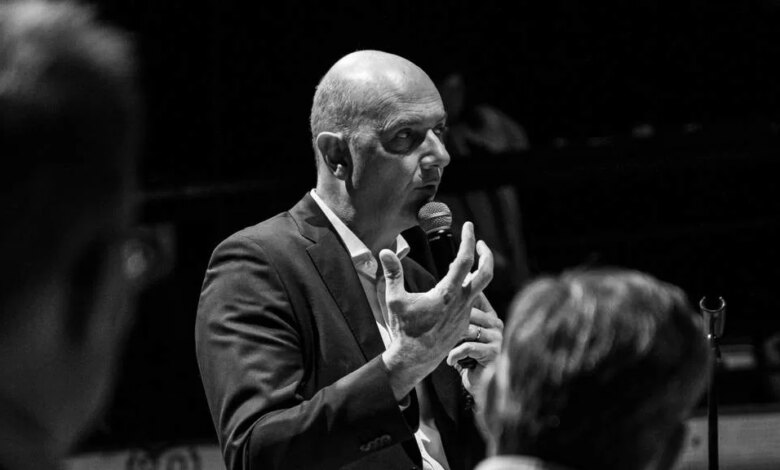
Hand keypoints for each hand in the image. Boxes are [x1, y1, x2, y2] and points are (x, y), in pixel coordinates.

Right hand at [380, 222, 493, 399]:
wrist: (414, 359)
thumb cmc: (404, 330)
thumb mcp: (395, 300)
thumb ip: (392, 274)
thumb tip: (385, 252)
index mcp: (447, 294)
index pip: (465, 260)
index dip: (468, 239)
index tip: (468, 226)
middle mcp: (462, 303)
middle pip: (486, 273)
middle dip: (486, 254)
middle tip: (479, 241)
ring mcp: (465, 314)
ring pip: (481, 287)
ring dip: (478, 271)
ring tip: (466, 261)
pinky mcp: (464, 323)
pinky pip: (472, 301)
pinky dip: (468, 288)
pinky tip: (457, 286)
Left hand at [447, 293, 502, 395]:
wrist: (481, 387)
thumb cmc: (468, 360)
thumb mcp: (463, 337)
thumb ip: (459, 321)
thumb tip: (439, 303)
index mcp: (490, 317)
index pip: (477, 297)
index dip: (461, 295)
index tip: (445, 297)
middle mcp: (496, 324)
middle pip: (469, 312)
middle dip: (451, 323)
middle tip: (438, 332)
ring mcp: (497, 338)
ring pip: (467, 329)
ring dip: (452, 340)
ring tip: (445, 348)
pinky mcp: (493, 352)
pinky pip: (468, 347)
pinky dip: (455, 354)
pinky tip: (450, 362)